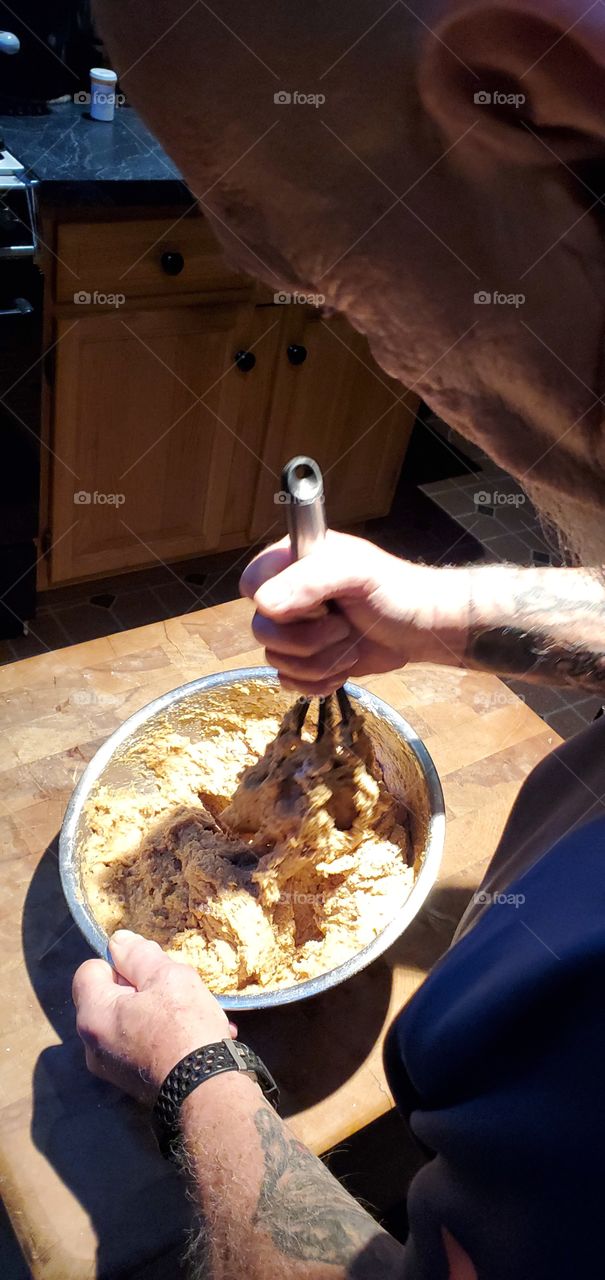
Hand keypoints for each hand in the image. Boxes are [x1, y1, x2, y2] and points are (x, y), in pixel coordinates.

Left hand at [72, 930, 236, 1103]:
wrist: (207, 1090)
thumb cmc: (183, 1026)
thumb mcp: (166, 977)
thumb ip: (138, 955)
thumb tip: (118, 942)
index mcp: (93, 1014)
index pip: (90, 970)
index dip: (121, 964)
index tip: (149, 972)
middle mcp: (93, 1045)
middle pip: (112, 998)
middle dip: (144, 990)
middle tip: (176, 991)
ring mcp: (112, 1069)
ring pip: (133, 1023)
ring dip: (161, 1014)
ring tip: (198, 1014)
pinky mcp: (134, 1085)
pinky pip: (146, 1048)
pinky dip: (168, 1039)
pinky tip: (201, 1037)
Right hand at [240, 530, 470, 693]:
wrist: (421, 631)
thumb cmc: (395, 592)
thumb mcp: (357, 573)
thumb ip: (310, 580)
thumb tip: (264, 605)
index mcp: (292, 562)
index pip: (252, 584)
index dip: (276, 602)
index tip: (317, 604)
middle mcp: (287, 595)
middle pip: (261, 630)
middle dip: (307, 640)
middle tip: (343, 627)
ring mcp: (296, 630)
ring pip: (276, 660)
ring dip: (320, 662)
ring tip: (350, 646)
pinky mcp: (306, 661)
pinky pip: (288, 682)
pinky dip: (318, 682)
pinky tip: (343, 668)